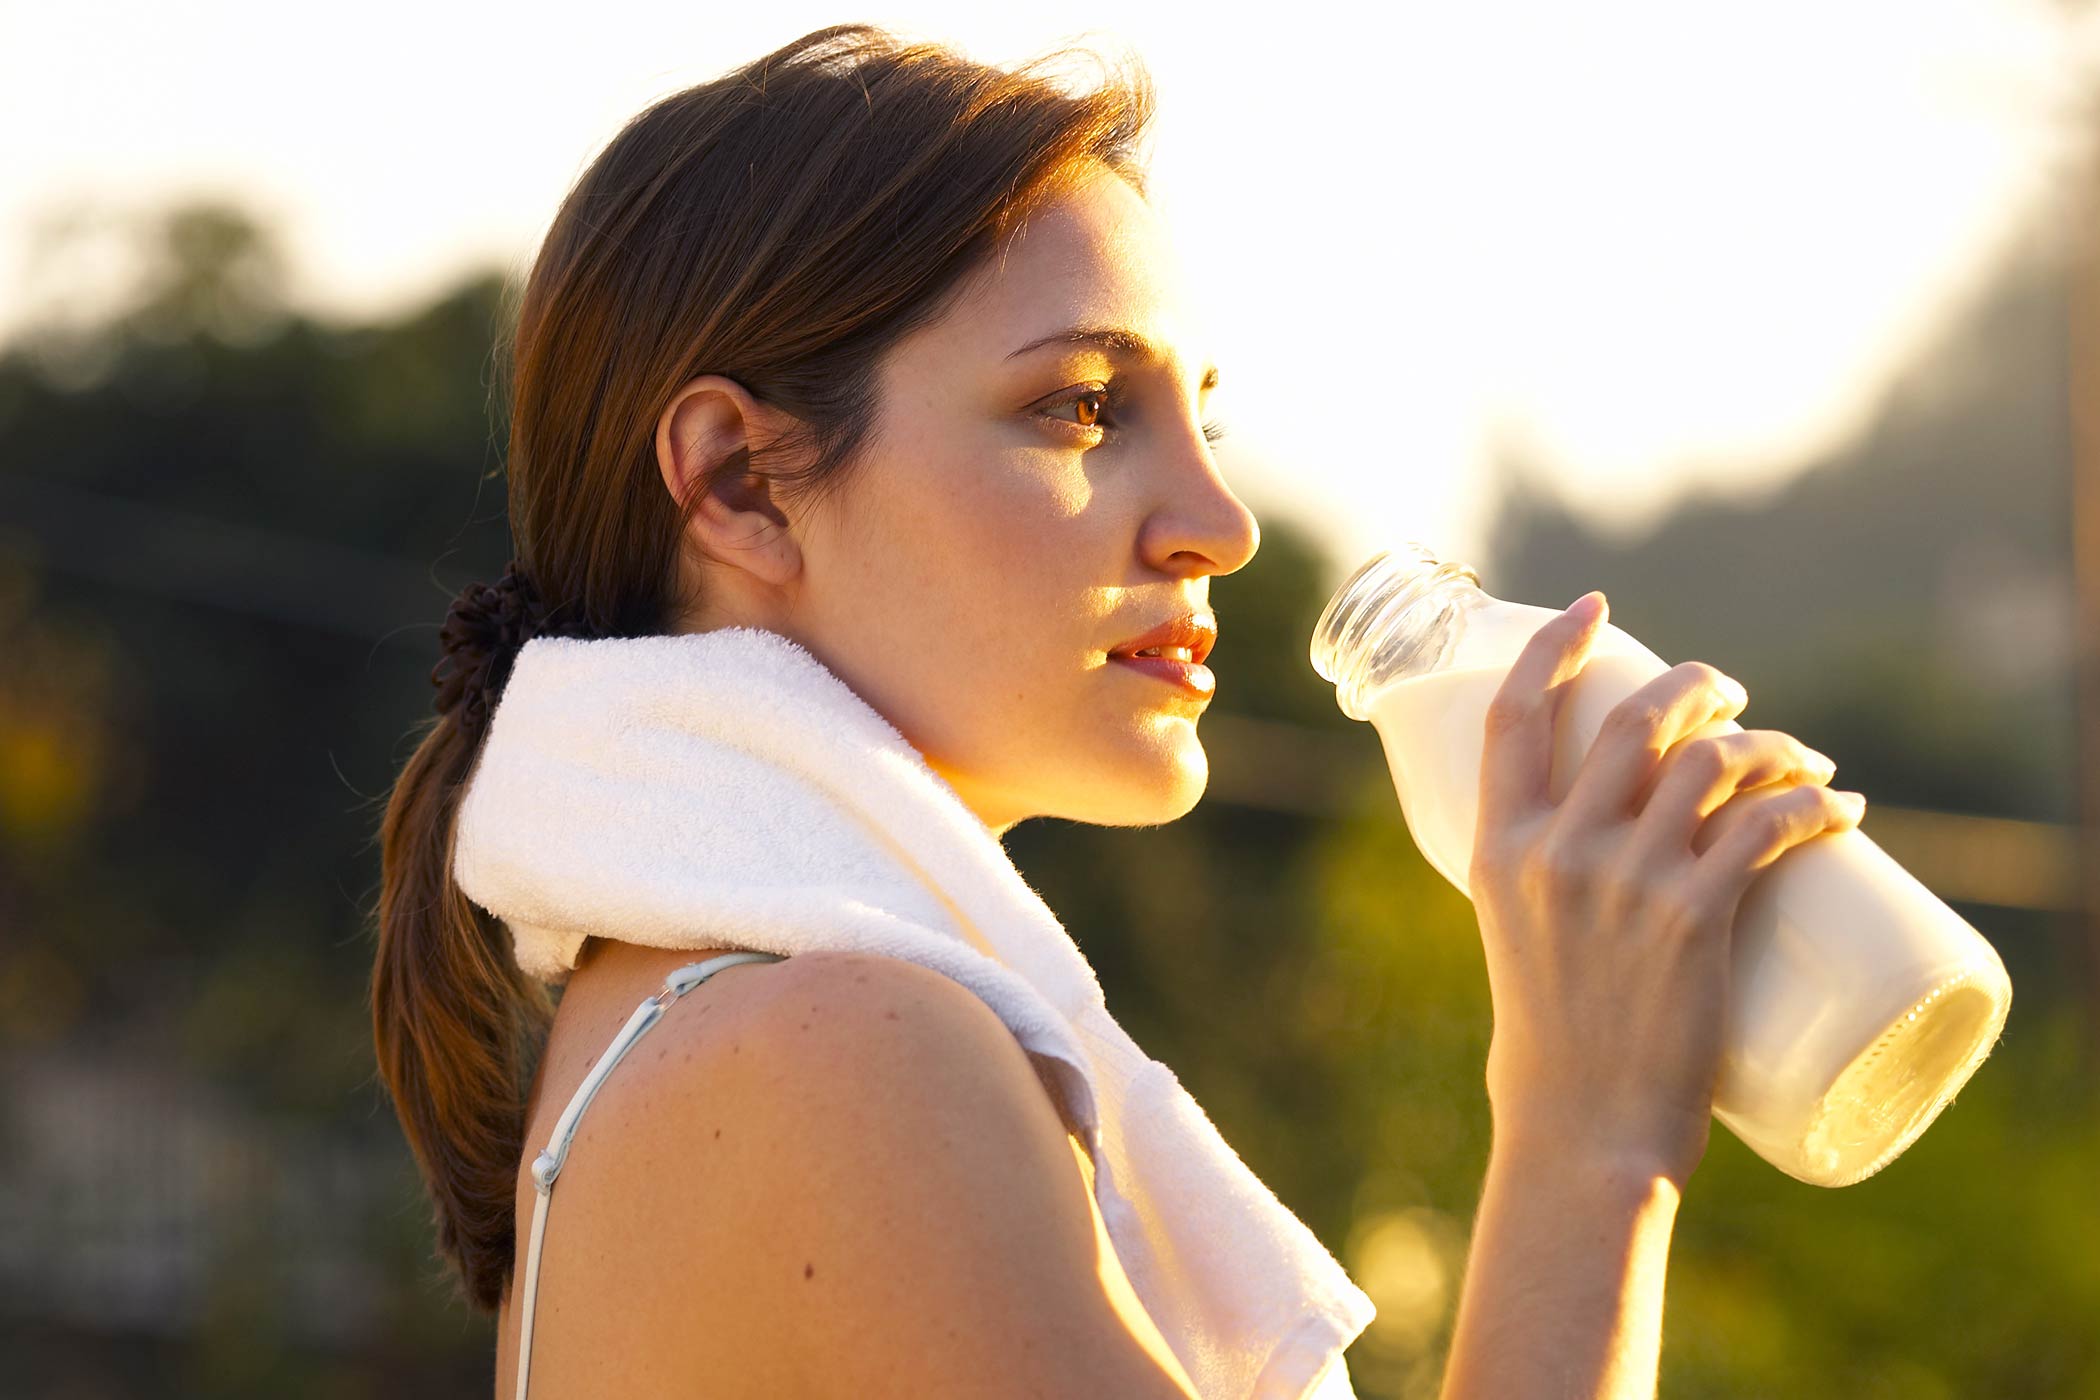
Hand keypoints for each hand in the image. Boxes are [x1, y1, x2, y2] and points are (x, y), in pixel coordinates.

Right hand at [1466, 592, 1865, 1187]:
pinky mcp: (1694, 918)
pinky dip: (1815, 805)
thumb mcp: (1515, 940)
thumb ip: (1546, 881)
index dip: (1553, 648)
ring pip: (1709, 761)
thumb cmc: (1551, 1049)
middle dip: (1693, 686)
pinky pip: (1769, 827)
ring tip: (1797, 754)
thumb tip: (1609, 838)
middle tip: (1727, 692)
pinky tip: (1843, 807)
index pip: (1514, 716)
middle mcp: (1556, 851)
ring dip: (1765, 740)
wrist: (1581, 1132)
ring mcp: (1625, 882)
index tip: (1594, 609)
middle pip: (1633, 720)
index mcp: (1497, 851)